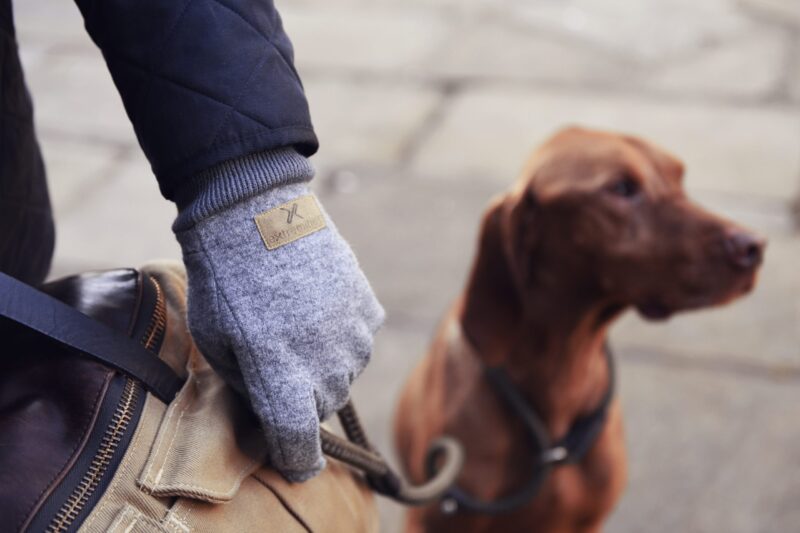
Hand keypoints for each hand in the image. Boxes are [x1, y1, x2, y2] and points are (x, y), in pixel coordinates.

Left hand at [175, 181, 383, 480]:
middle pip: (322, 407)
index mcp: (279, 374)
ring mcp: (351, 333)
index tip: (295, 460)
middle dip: (302, 400)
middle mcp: (324, 361)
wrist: (256, 212)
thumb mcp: (216, 342)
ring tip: (296, 326)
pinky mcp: (367, 306)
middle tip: (278, 364)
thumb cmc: (224, 281)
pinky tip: (317, 307)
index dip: (297, 458)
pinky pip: (360, 340)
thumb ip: (247, 385)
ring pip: (345, 374)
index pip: (298, 441)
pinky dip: (341, 335)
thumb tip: (270, 408)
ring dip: (325, 365)